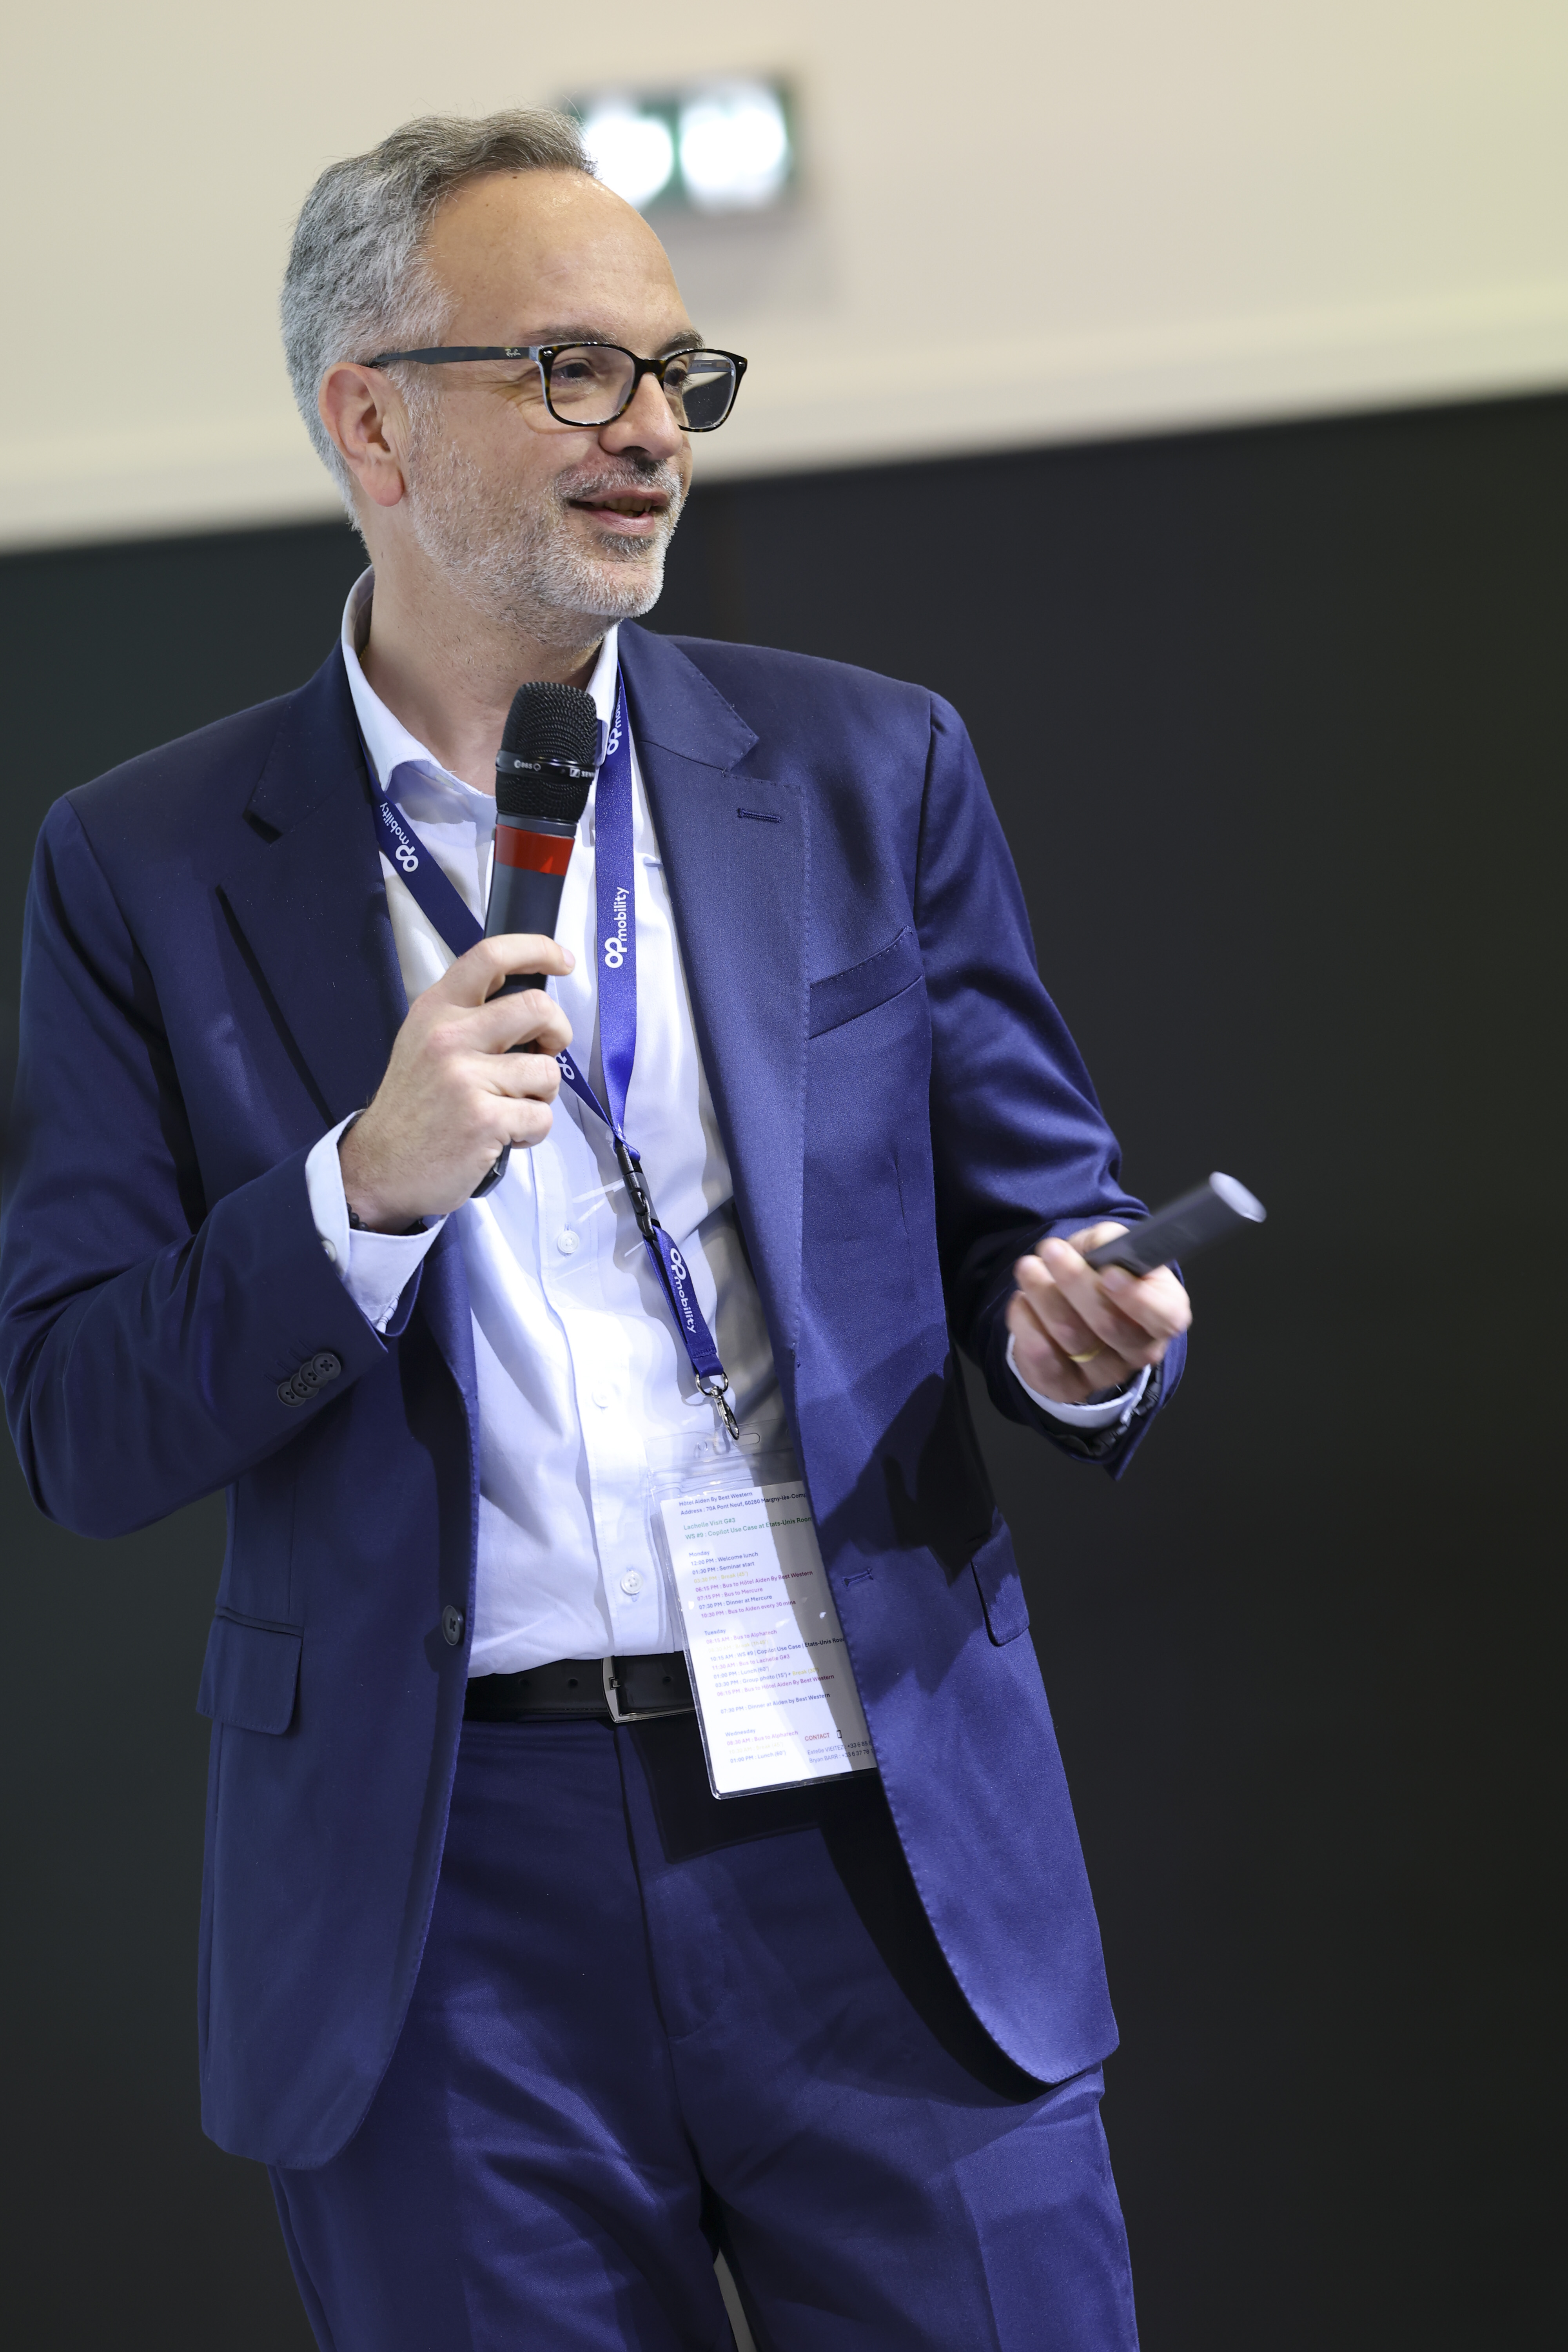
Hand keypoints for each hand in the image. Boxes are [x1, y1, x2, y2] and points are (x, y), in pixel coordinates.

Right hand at [339, 936, 574, 1229]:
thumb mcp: (424, 1044)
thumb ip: (468, 1018)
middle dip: (557, 1031)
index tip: (561, 959)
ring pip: (546, 1071)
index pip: (490, 957)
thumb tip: (529, 1008)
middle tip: (546, 1051)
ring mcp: (466, 1078)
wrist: (379, 1168)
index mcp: (435, 1011)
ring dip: (540, 1095)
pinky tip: (503, 1135)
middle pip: (537, 1008)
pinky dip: (531, 1132)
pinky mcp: (484, 1119)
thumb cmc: (412, 1110)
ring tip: (510, 1107)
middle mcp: (449, 1036)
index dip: (536, 949)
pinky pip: (541, 1117)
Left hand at [1005, 1222, 1191, 1405]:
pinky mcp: (1069, 1387)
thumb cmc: (1101, 1269)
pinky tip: (1021, 1301)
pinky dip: (1026, 1327)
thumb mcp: (1112, 1245)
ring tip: (1028, 1267)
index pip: (1164, 1317)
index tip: (1109, 1272)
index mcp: (1165, 1313)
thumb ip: (1111, 1242)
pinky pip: (1044, 1364)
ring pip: (1073, 1340)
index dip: (1138, 1299)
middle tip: (1050, 1250)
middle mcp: (1141, 1350)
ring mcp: (1106, 1373)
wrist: (1074, 1300)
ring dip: (1044, 1297)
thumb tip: (1102, 1247)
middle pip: (1110, 1326)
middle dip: (1075, 1283)